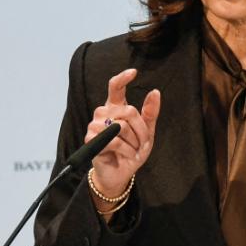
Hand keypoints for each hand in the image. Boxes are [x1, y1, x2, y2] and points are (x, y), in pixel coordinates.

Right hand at [84, 69, 160, 207]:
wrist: (122, 173)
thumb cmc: (133, 151)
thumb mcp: (147, 132)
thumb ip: (150, 113)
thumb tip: (155, 91)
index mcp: (116, 108)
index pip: (115, 88)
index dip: (122, 78)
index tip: (133, 72)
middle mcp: (103, 113)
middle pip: (128, 111)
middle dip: (141, 129)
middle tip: (143, 143)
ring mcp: (95, 126)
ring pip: (122, 126)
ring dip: (134, 142)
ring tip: (133, 151)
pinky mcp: (91, 140)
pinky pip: (114, 141)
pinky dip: (126, 150)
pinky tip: (127, 156)